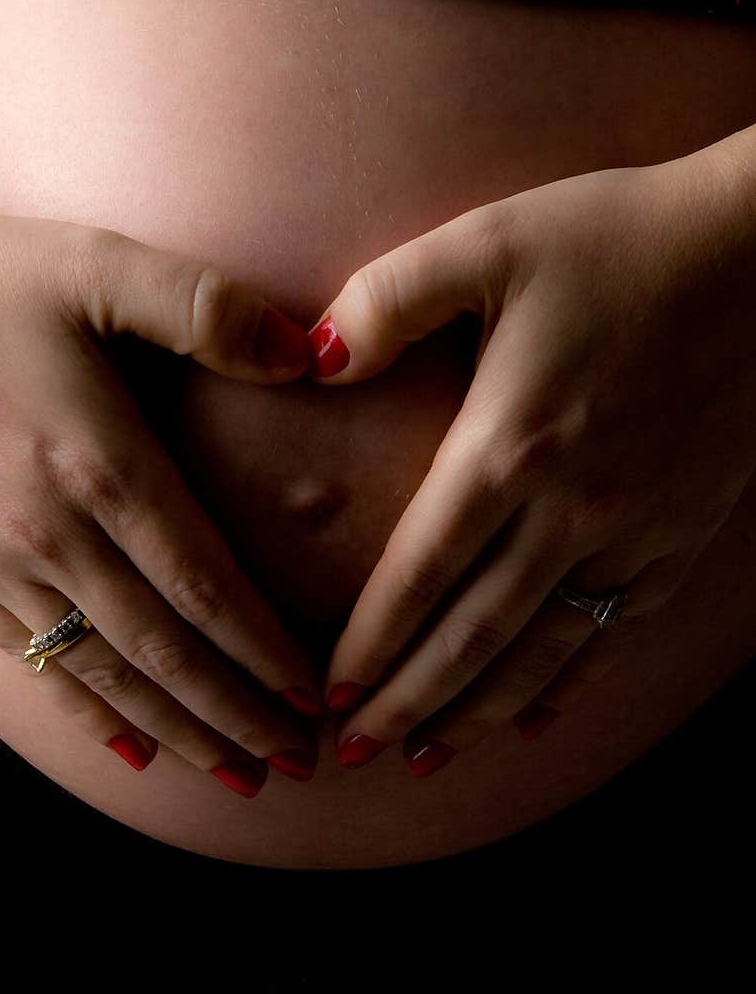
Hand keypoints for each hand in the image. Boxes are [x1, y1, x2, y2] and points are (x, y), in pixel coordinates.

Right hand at [0, 197, 321, 796]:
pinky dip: (87, 713)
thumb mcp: (96, 262)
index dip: (264, 649)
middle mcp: (46, 532)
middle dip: (237, 713)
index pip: (203, 584)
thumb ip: (206, 307)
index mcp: (97, 462)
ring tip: (238, 775)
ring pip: (103, 674)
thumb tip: (310, 354)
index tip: (315, 692)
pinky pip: (30, 663)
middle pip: (162, 650)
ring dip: (178, 730)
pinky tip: (130, 748)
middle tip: (299, 760)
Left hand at [305, 132, 755, 774]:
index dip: (367, 645)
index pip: (419, 576)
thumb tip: (312, 361)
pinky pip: (618, 633)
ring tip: (424, 755)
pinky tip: (537, 716)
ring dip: (478, 713)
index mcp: (509, 446)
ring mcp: (635, 530)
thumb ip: (386, 300)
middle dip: (405, 703)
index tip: (324, 694)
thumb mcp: (486, 241)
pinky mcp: (682, 532)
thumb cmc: (615, 237)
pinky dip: (571, 684)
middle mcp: (573, 510)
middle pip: (473, 637)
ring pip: (544, 653)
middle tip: (350, 754)